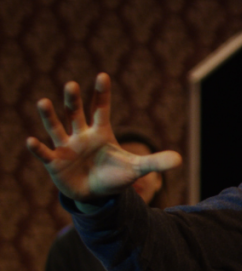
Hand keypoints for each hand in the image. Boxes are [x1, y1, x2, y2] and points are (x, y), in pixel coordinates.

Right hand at [25, 74, 180, 206]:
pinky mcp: (55, 162)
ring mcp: (66, 147)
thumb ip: (156, 161)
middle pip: (76, 113)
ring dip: (50, 116)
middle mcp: (81, 135)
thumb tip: (180, 160)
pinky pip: (45, 153)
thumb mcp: (137, 168)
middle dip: (73, 100)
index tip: (103, 75)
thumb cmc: (115, 175)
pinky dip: (38, 148)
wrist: (97, 195)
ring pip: (56, 128)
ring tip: (43, 102)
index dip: (102, 93)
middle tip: (72, 84)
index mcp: (101, 132)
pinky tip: (31, 141)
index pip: (101, 108)